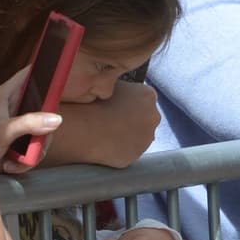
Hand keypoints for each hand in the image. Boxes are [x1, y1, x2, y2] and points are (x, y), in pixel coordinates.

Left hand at [0, 66, 61, 173]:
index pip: (26, 76)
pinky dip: (26, 161)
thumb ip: (29, 124)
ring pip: (40, 135)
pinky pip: (33, 150)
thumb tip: (55, 118)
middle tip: (37, 145)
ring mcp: (16, 126)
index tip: (55, 75)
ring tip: (15, 160)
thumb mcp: (4, 132)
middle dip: (42, 134)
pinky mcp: (17, 142)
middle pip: (42, 112)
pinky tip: (11, 164)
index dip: (41, 74)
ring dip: (33, 153)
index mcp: (4, 97)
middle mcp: (11, 109)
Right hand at [46, 81, 160, 168]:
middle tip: (112, 118)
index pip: (144, 99)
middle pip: (145, 118)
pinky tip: (106, 142)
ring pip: (139, 136)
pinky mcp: (138, 155)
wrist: (85, 127)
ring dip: (127, 135)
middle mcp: (153, 116)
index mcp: (148, 95)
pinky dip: (120, 148)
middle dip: (132, 119)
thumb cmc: (93, 101)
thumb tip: (122, 94)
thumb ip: (124, 90)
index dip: (130, 102)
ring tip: (106, 131)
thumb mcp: (111, 84)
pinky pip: (129, 150)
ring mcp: (147, 138)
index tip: (118, 105)